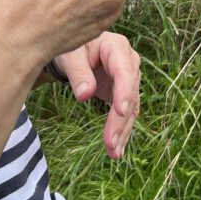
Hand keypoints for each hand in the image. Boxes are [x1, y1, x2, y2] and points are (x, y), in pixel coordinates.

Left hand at [52, 32, 140, 159]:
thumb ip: (77, 73)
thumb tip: (84, 95)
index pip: (125, 71)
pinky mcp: (125, 93)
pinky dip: (121, 131)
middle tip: (110, 142)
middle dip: (120, 120)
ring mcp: (129, 78)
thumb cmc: (71, 48)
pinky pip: (127, 114)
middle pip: (129, 94)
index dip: (124, 91)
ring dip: (122, 131)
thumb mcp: (69, 56)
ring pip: (131, 108)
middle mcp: (129, 62)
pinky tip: (116, 149)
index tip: (120, 111)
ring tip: (113, 152)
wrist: (74, 52)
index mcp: (116, 47)